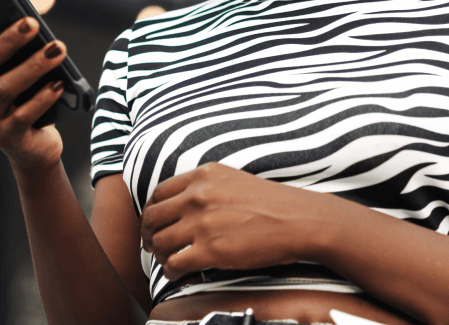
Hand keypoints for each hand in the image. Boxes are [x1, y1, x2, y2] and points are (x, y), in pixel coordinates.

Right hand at [0, 0, 66, 170]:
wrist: (33, 148)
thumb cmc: (26, 100)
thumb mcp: (17, 73)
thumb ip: (17, 52)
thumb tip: (30, 23)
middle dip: (8, 40)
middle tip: (32, 22)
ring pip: (5, 87)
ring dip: (34, 65)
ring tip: (58, 49)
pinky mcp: (7, 136)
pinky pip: (24, 114)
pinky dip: (43, 96)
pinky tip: (59, 84)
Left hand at [140, 163, 325, 280]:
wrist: (299, 221)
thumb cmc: (272, 204)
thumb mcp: (233, 179)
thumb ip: (205, 186)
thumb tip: (182, 204)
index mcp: (203, 176)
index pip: (159, 193)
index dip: (151, 211)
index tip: (153, 223)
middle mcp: (198, 196)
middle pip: (153, 217)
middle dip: (148, 234)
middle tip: (151, 245)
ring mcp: (203, 223)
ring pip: (160, 242)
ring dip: (160, 254)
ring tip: (168, 260)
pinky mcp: (211, 250)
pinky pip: (174, 263)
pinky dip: (171, 271)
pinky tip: (178, 272)